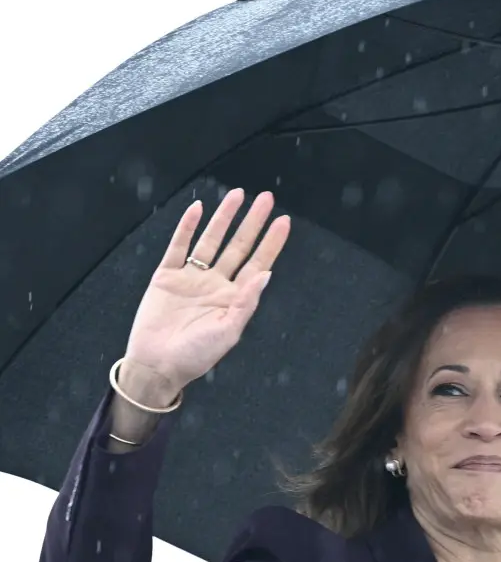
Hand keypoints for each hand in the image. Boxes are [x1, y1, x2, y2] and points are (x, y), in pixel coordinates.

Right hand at [120, 189, 289, 402]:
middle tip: (266, 198)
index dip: (271, 242)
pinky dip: (187, 227)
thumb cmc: (196, 355)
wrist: (156, 366)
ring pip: (211, 240)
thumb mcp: (228, 331)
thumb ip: (246, 302)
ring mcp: (191, 277)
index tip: (284, 221)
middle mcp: (215, 283)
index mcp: (234, 298)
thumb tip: (266, 274)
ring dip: (224, 218)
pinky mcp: (166, 276)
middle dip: (252, 222)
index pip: (257, 263)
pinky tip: (199, 209)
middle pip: (238, 245)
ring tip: (238, 195)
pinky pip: (178, 246)